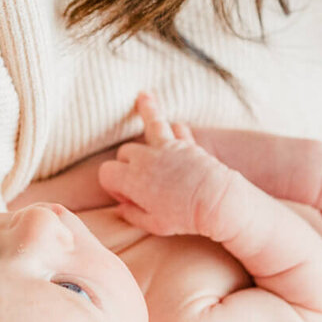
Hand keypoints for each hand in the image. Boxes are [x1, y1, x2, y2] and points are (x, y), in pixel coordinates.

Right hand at [98, 94, 231, 238]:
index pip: (106, 172)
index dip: (112, 185)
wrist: (215, 201)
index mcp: (131, 179)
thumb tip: (121, 208)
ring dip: (146, 109)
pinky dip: (176, 128)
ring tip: (143, 96)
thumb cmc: (184, 217)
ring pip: (150, 122)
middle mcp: (145, 159)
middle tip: (140, 182)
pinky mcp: (185, 143)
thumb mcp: (153, 225)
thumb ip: (132, 215)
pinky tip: (175, 124)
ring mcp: (166, 147)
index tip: (125, 196)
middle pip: (125, 151)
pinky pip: (178, 128)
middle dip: (126, 163)